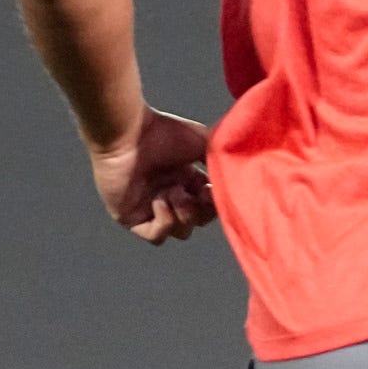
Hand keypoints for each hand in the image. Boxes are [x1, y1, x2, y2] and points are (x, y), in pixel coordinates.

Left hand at [90, 110, 217, 243]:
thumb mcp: (204, 143)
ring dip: (183, 214)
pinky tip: (159, 199)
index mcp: (186, 180)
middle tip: (196, 193)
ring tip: (174, 192)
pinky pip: (155, 236)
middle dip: (201, 211)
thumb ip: (221, 161)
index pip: (209, 207)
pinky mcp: (130, 217)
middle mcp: (169, 195)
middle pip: (197, 222)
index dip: (214, 204)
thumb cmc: (163, 132)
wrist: (129, 132)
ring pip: (180, 232)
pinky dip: (164, 222)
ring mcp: (149, 208)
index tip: (213, 190)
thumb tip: (238, 176)